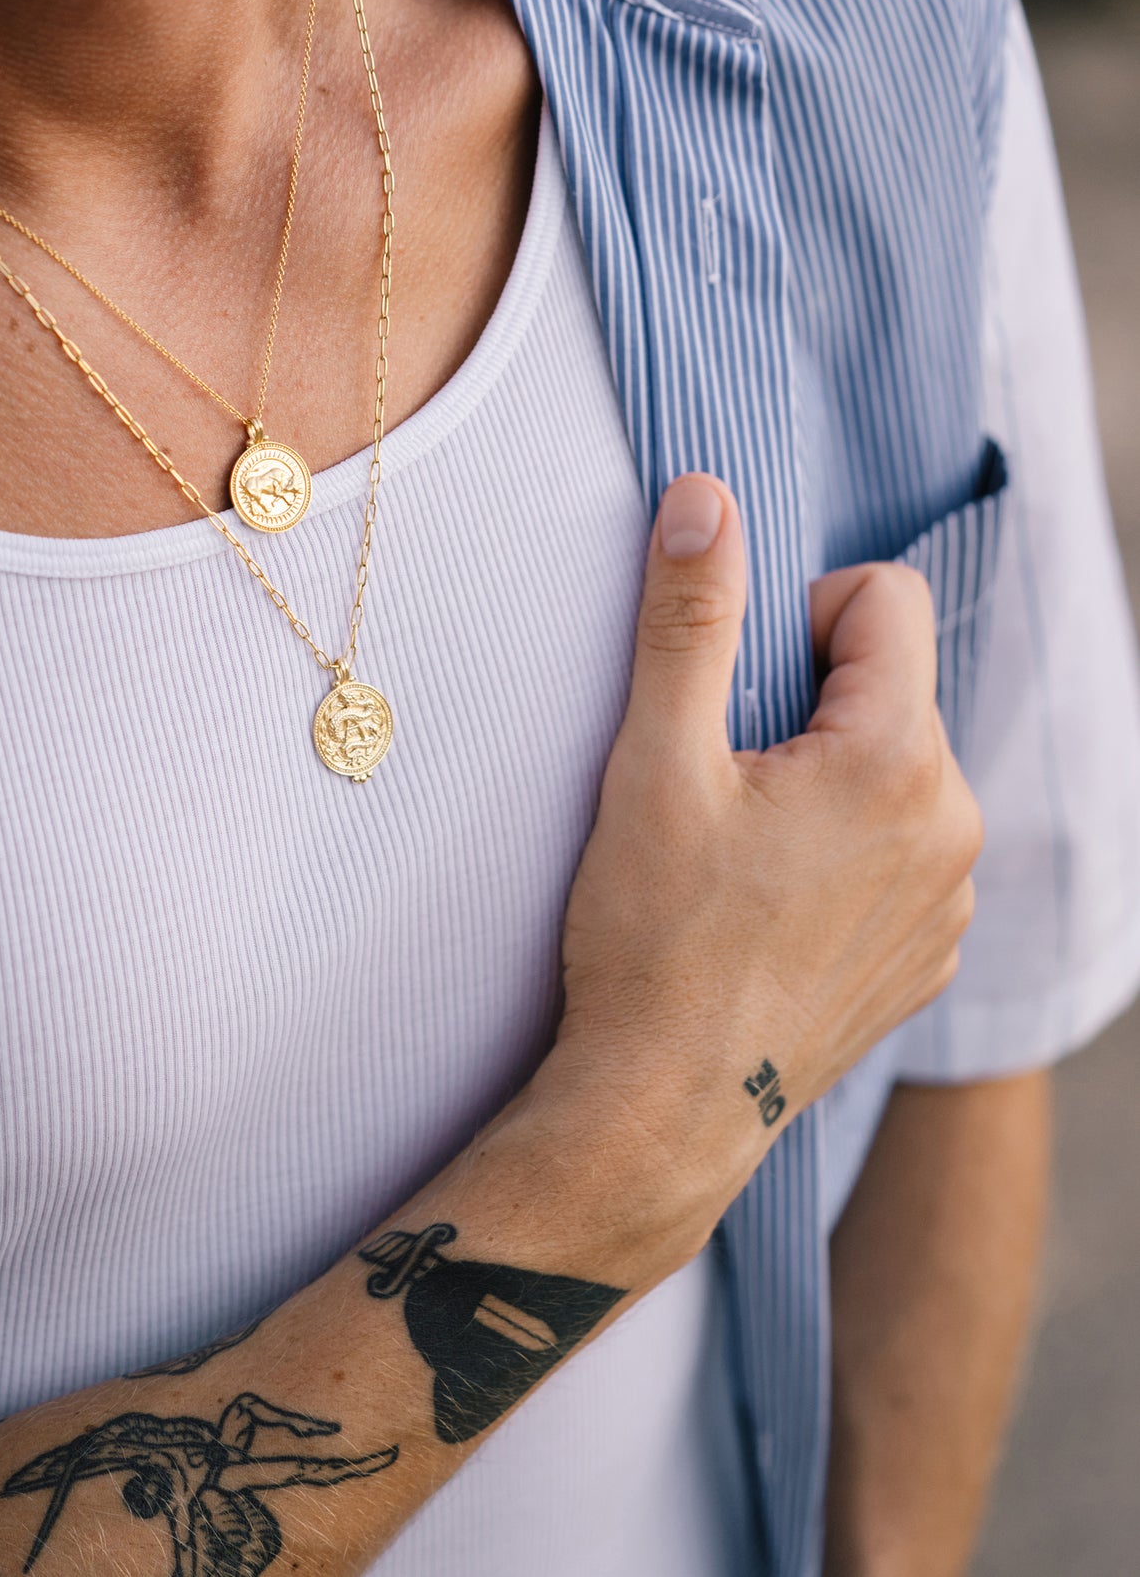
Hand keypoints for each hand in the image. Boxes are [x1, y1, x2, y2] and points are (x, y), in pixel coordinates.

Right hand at [539, 474, 982, 1277]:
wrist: (663, 1109)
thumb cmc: (653, 937)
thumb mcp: (654, 759)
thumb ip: (688, 616)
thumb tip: (705, 497)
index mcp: (899, 759)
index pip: (887, 596)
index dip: (800, 616)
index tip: (735, 691)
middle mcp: (955, 825)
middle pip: (891, 685)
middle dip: (808, 704)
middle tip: (723, 782)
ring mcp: (952, 900)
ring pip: (896, 768)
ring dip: (829, 778)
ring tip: (744, 853)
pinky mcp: (930, 954)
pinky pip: (904, 849)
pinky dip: (846, 851)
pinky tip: (771, 906)